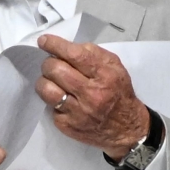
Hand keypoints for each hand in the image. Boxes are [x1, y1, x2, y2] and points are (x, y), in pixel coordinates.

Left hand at [36, 34, 151, 159]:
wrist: (126, 128)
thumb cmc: (118, 91)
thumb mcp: (115, 66)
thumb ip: (93, 53)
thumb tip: (66, 47)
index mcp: (104, 75)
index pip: (74, 55)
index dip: (55, 45)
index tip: (43, 40)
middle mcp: (91, 94)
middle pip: (55, 70)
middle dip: (49, 63)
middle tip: (52, 64)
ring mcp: (78, 112)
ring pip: (46, 89)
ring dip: (44, 81)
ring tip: (52, 81)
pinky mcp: (68, 126)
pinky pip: (50, 107)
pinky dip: (53, 100)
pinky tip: (63, 100)